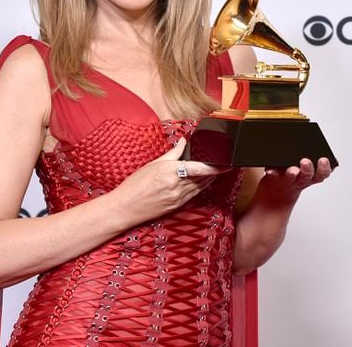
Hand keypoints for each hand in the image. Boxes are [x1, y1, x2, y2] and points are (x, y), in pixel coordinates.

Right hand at [111, 138, 228, 224]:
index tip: (226, 163)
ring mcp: (178, 198)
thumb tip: (183, 142)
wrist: (125, 207)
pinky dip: (202, 187)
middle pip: (203, 178)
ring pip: (201, 187)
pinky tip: (206, 182)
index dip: (214, 167)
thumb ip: (172, 153)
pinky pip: (194, 195)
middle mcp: (177, 186)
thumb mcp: (153, 164)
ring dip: (210, 179)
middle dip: (215, 172)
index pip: (199, 169)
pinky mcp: (177, 206)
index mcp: (170, 172)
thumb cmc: (135, 184)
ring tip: (219, 171)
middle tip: (225, 164)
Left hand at [261, 157, 332, 203]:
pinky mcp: (275, 176)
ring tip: (292, 170)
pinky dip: (272, 172)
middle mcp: (302, 177)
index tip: (324, 159)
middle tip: (306, 161)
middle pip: (308, 175)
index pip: (323, 172)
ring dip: (292, 173)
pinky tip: (270, 169)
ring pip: (292, 176)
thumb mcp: (309, 168)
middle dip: (308, 168)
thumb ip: (316, 158)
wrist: (279, 189)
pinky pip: (274, 174)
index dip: (325, 167)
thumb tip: (321, 146)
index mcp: (314, 173)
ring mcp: (289, 178)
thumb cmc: (297, 173)